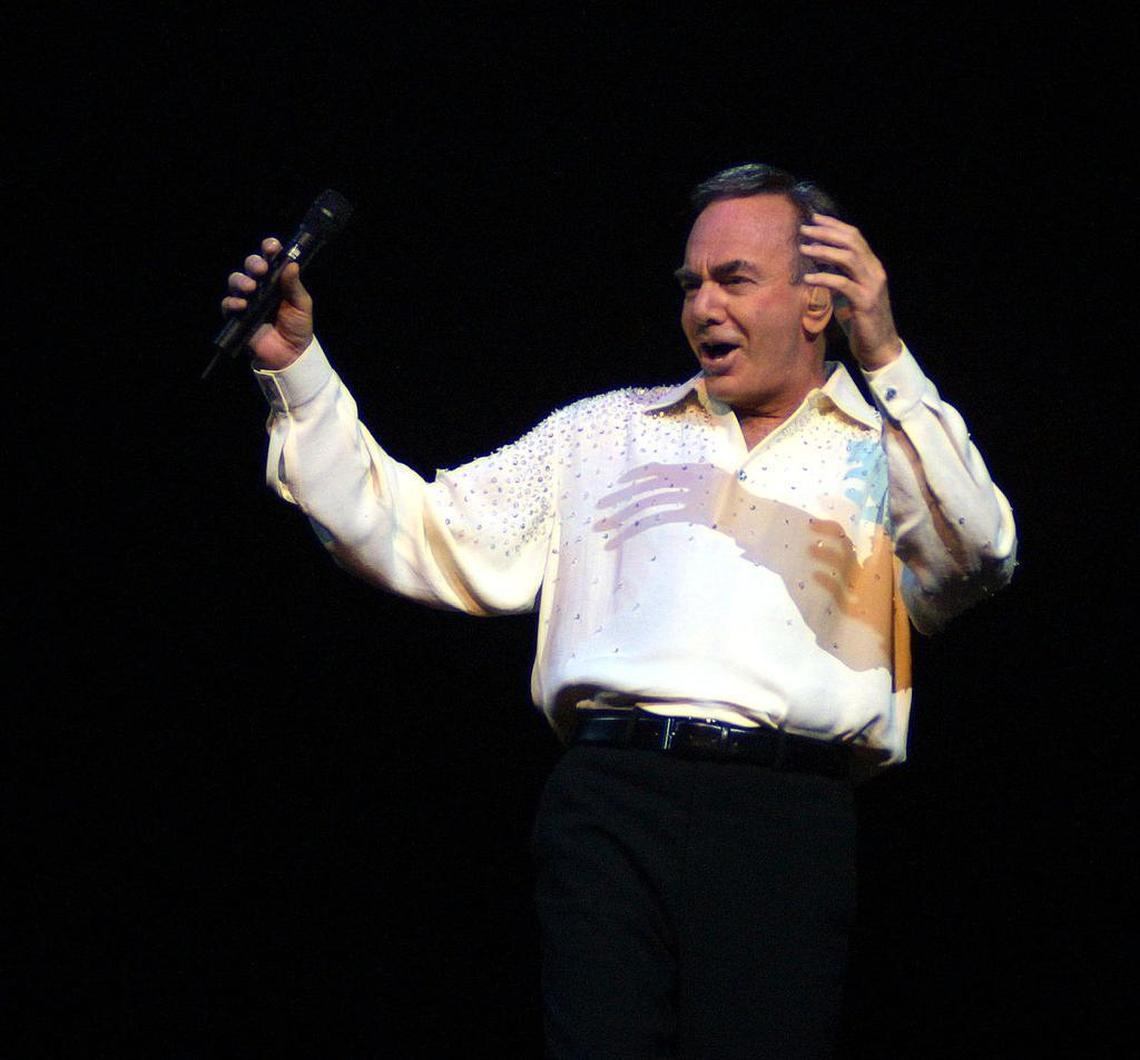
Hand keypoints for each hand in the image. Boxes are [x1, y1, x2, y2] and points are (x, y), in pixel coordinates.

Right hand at [221, 236, 313, 369]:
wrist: (291, 353)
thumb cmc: (297, 326)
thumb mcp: (301, 305)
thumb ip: (294, 285)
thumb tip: (291, 264)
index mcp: (276, 279)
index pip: (270, 258)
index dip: (269, 249)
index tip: (272, 247)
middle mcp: (260, 285)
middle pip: (250, 266)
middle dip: (253, 263)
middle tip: (261, 269)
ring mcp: (247, 299)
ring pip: (236, 281)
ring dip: (241, 281)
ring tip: (250, 288)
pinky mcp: (237, 316)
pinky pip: (228, 304)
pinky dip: (232, 302)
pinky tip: (241, 305)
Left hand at [800, 215, 901, 370]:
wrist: (879, 346)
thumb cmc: (861, 321)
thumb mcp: (850, 294)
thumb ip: (841, 276)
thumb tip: (819, 263)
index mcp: (871, 266)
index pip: (854, 237)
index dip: (834, 225)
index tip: (814, 219)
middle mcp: (874, 271)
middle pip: (851, 242)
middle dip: (826, 233)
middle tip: (804, 229)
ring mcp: (872, 286)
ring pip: (848, 258)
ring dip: (824, 251)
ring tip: (804, 249)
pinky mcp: (865, 303)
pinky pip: (843, 284)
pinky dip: (824, 278)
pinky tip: (808, 278)